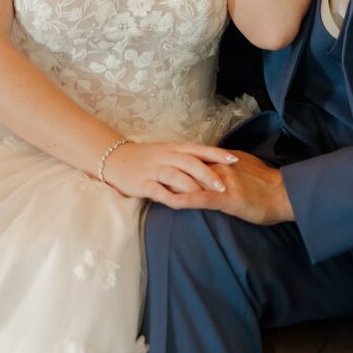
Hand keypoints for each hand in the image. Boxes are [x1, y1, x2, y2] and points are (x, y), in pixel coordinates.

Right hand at [104, 141, 238, 202]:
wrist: (116, 160)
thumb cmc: (148, 158)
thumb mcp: (169, 153)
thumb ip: (188, 159)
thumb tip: (214, 167)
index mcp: (175, 148)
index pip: (200, 149)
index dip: (217, 154)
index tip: (235, 160)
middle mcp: (166, 156)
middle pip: (191, 163)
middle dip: (209, 174)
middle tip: (225, 186)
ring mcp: (154, 169)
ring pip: (176, 175)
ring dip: (193, 186)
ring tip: (208, 196)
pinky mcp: (143, 183)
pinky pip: (158, 190)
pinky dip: (170, 196)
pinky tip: (182, 204)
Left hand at [146, 149, 295, 225]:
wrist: (284, 194)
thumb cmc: (269, 184)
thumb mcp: (247, 167)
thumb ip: (231, 164)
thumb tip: (220, 163)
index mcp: (224, 160)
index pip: (195, 158)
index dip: (175, 161)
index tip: (157, 163)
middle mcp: (219, 167)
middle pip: (185, 167)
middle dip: (165, 171)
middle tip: (144, 173)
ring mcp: (220, 183)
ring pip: (188, 181)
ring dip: (167, 184)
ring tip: (147, 186)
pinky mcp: (224, 199)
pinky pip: (198, 199)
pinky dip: (182, 199)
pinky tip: (167, 202)